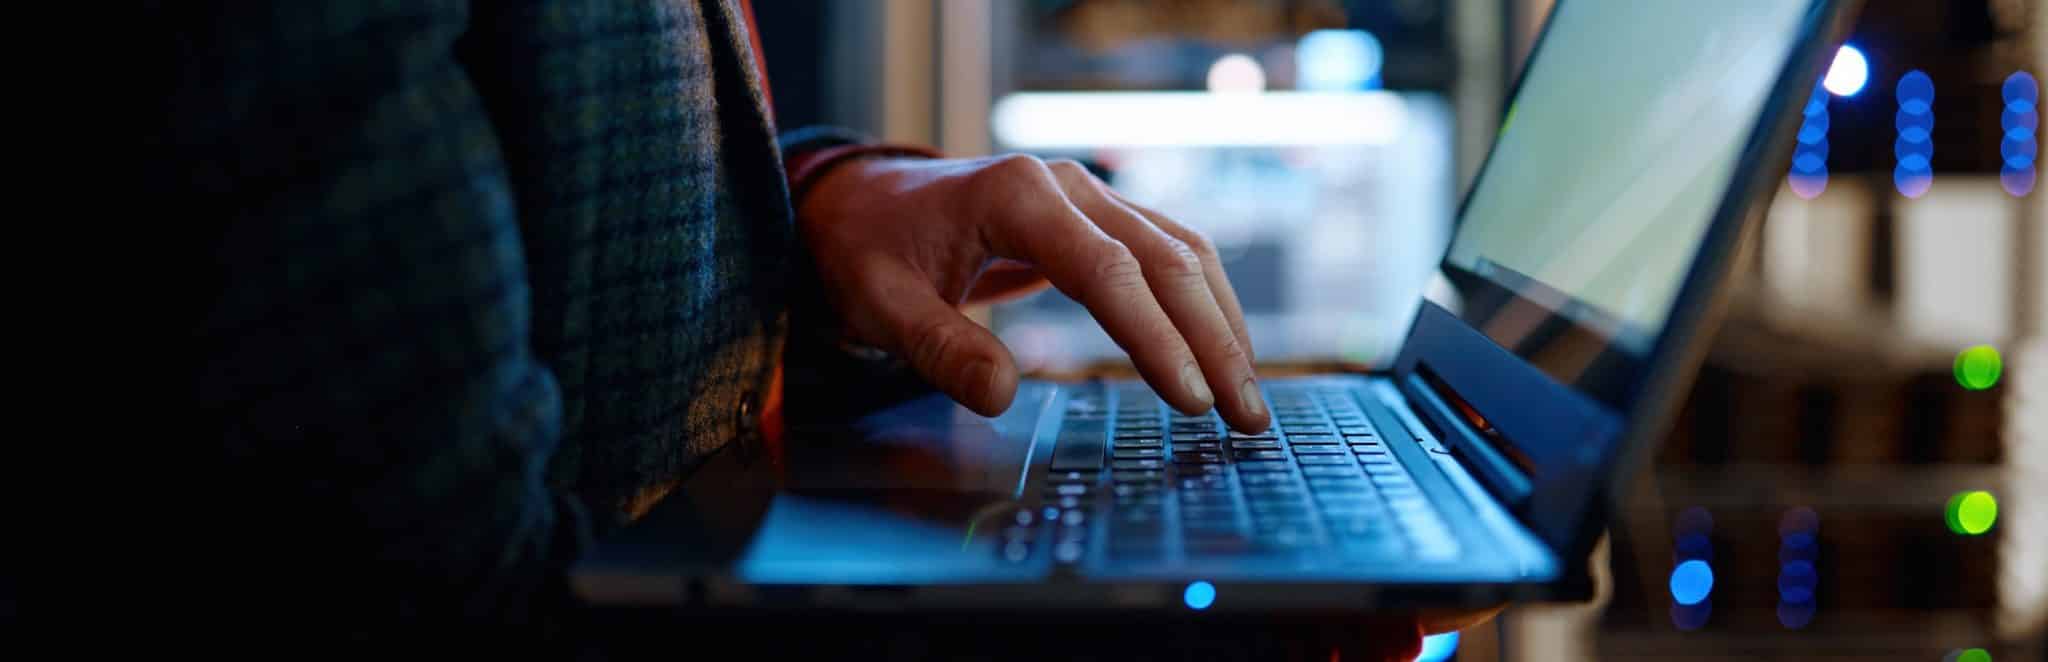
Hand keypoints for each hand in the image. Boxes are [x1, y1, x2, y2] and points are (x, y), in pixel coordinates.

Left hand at [797, 154, 1268, 432]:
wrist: (865, 203)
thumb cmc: (872, 252)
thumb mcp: (881, 305)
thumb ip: (939, 349)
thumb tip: (1002, 396)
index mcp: (1015, 196)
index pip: (1107, 271)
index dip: (1153, 338)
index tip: (1189, 400)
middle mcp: (1066, 185)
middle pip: (1164, 259)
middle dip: (1213, 340)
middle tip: (1246, 415)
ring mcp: (1089, 195)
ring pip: (1181, 252)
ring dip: (1221, 323)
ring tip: (1246, 397)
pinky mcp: (1100, 217)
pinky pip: (1168, 253)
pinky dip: (1202, 304)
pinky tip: (1221, 355)